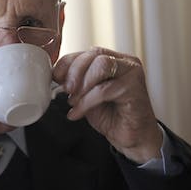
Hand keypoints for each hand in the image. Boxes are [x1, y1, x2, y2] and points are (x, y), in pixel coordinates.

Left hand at [52, 48, 162, 163]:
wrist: (131, 137)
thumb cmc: (111, 115)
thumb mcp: (86, 95)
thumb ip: (75, 82)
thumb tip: (55, 76)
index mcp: (112, 60)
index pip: (87, 52)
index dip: (67, 63)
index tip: (55, 77)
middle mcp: (124, 62)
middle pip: (94, 54)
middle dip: (74, 72)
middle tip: (66, 90)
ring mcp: (132, 73)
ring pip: (101, 65)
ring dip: (82, 84)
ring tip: (74, 101)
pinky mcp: (135, 88)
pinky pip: (105, 89)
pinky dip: (86, 101)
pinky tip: (78, 112)